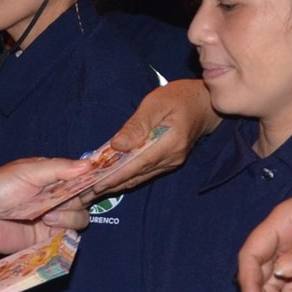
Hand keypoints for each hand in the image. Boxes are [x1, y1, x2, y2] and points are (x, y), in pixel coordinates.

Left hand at [0, 156, 92, 258]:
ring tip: (48, 214)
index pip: (81, 176)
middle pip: (85, 198)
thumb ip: (59, 169)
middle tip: (63, 198)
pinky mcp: (49, 238)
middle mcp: (56, 197)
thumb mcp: (29, 171)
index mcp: (52, 177)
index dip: (92, 178)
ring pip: (81, 217)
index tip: (98, 179)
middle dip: (80, 197)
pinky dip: (65, 229)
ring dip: (69, 215)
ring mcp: (54, 218)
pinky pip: (70, 235)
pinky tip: (49, 224)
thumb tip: (89, 165)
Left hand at [102, 80, 218, 191]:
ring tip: (94, 190)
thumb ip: (136, 126)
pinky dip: (128, 177)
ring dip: (117, 184)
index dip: (116, 176)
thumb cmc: (179, 98)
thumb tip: (117, 145)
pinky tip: (113, 180)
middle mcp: (171, 159)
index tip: (97, 185)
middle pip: (136, 176)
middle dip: (111, 185)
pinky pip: (145, 173)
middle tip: (87, 193)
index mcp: (169, 144)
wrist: (204, 104)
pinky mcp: (168, 162)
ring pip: (140, 177)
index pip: (137, 165)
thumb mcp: (155, 104)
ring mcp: (171, 163)